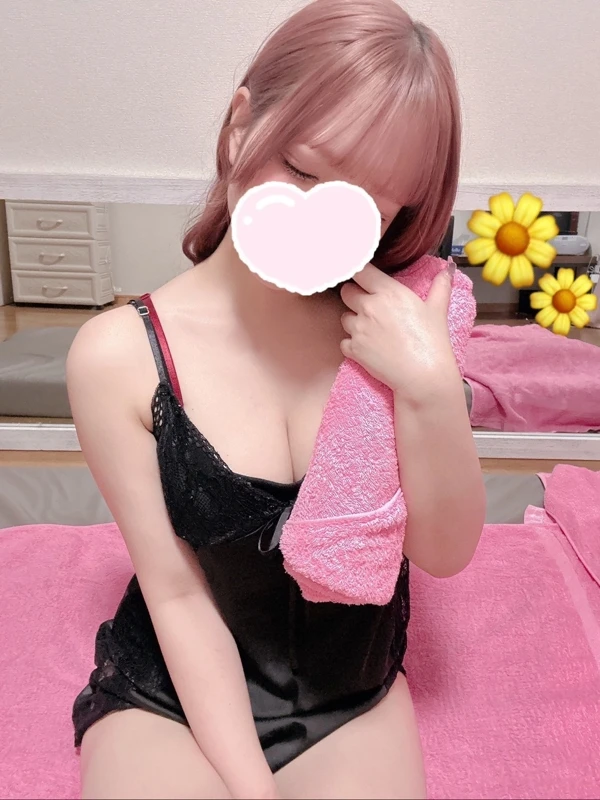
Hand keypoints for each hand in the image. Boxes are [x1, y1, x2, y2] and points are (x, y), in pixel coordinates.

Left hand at [339, 262, 459, 402]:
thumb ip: (440, 285)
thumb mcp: (438, 309)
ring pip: (344, 317)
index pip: (360, 271)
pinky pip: (344, 341)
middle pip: (346, 292)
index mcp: (388, 292)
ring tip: (372, 330)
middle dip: (354, 296)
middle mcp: (369, 307)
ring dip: (353, 321)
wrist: (423, 375)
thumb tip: (448, 269)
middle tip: (369, 306)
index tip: (363, 278)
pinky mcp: (353, 349)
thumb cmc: (432, 341)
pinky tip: (368, 347)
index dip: (359, 273)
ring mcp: (358, 329)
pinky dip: (352, 344)